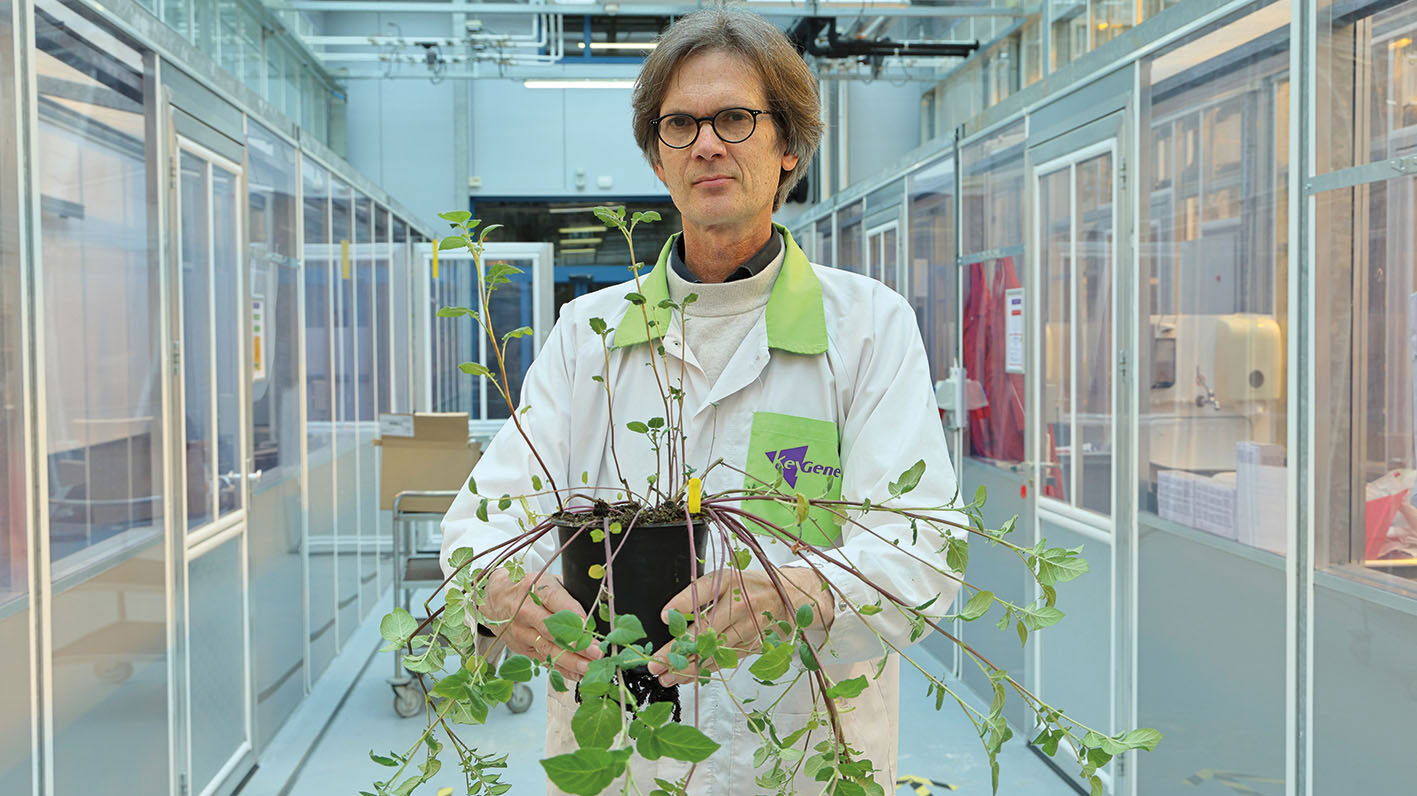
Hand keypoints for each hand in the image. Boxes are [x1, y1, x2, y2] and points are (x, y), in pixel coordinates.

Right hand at [481, 568, 603, 680]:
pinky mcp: (521, 648)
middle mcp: (525, 612)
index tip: (588, 626)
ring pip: (548, 650)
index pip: (554, 601)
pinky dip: (561, 669)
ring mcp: (521, 632)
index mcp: (533, 589)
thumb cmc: (525, 588)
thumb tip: (591, 614)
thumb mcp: (543, 580)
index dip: (572, 614)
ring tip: (590, 667)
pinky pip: (544, 660)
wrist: (493, 599)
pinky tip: (577, 674)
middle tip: (596, 652)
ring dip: (571, 661)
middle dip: (576, 643)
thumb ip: (565, 594)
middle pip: (552, 630)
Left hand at [646, 567, 832, 686]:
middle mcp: (740, 605)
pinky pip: (726, 660)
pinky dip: (706, 669)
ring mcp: (748, 628)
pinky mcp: (753, 645)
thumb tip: (668, 615)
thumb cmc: (749, 587)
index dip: (683, 603)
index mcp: (730, 583)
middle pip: (705, 631)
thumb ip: (696, 594)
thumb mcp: (724, 580)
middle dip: (678, 650)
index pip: (703, 592)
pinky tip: (689, 677)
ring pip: (715, 651)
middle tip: (656, 664)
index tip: (664, 617)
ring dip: (689, 667)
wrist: (789, 598)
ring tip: (667, 677)